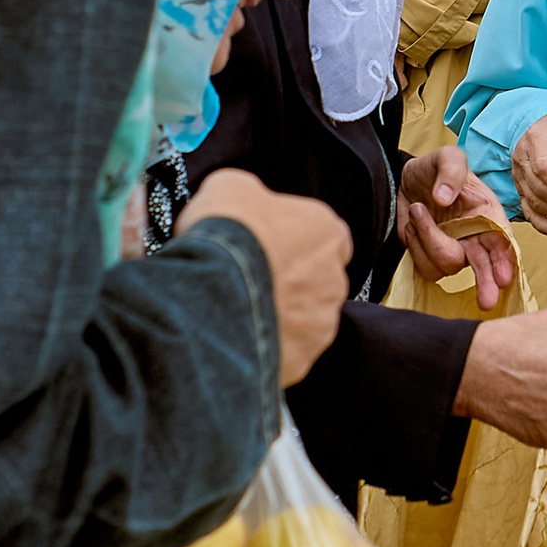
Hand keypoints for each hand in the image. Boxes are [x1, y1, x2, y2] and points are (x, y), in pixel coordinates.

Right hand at [176, 178, 351, 379]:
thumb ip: (253, 197)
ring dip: (280, 318)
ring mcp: (320, 324)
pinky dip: (267, 350)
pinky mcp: (301, 360)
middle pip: (317, 283)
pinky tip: (237, 339)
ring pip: (304, 322)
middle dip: (290, 284)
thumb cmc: (229, 229)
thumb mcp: (233, 186)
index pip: (326, 238)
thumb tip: (244, 205)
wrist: (211, 288)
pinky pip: (286, 354)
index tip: (270, 246)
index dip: (295, 242)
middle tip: (250, 281)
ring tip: (238, 312)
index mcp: (329, 232)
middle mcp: (335, 279)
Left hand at [399, 148, 514, 306]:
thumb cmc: (434, 168)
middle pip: (485, 268)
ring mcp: (454, 250)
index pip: (502, 242)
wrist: (407, 179)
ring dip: (429, 241)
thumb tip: (445, 198)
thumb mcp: (447, 157)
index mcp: (488, 215)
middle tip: (487, 301)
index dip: (505, 260)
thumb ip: (451, 170)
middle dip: (487, 284)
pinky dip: (415, 245)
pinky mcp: (431, 258)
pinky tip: (414, 223)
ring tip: (419, 211)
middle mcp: (475, 238)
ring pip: (447, 265)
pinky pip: (425, 265)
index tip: (503, 276)